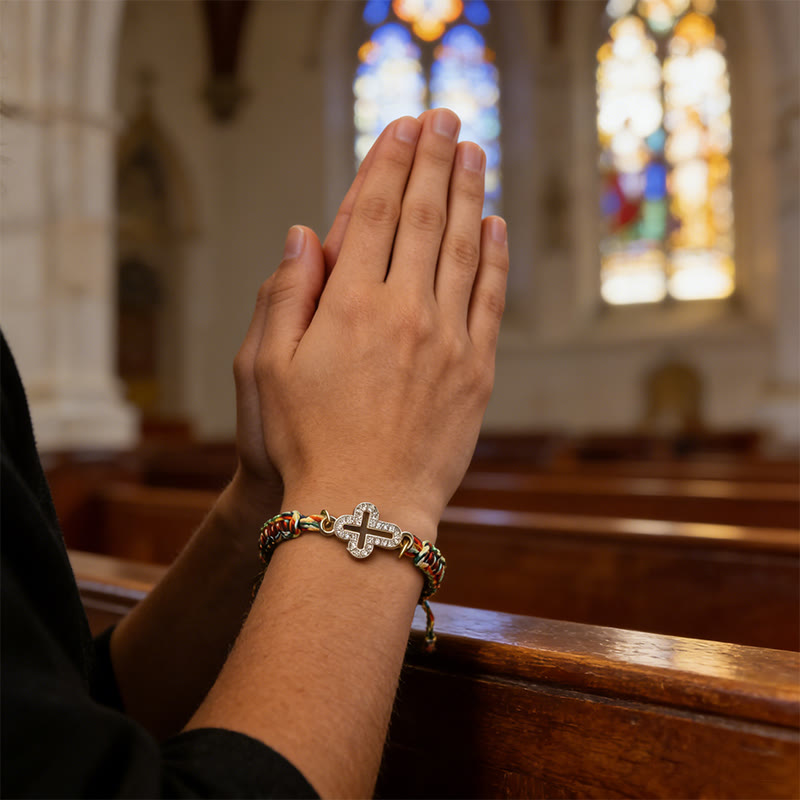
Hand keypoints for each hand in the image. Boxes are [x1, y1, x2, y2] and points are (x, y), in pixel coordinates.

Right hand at [251, 110, 507, 528]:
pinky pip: (489, 299)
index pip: (371, 215)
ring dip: (468, 193)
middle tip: (446, 116)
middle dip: (433, 160)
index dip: (387, 165)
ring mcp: (448, 339)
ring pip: (462, 247)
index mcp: (348, 306)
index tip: (401, 127)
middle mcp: (404, 311)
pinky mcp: (477, 371)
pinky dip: (494, 256)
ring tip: (473, 151)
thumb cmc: (304, 443)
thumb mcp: (266, 370)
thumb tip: (304, 234)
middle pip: (422, 217)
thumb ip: (284, 295)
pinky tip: (494, 225)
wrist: (363, 509)